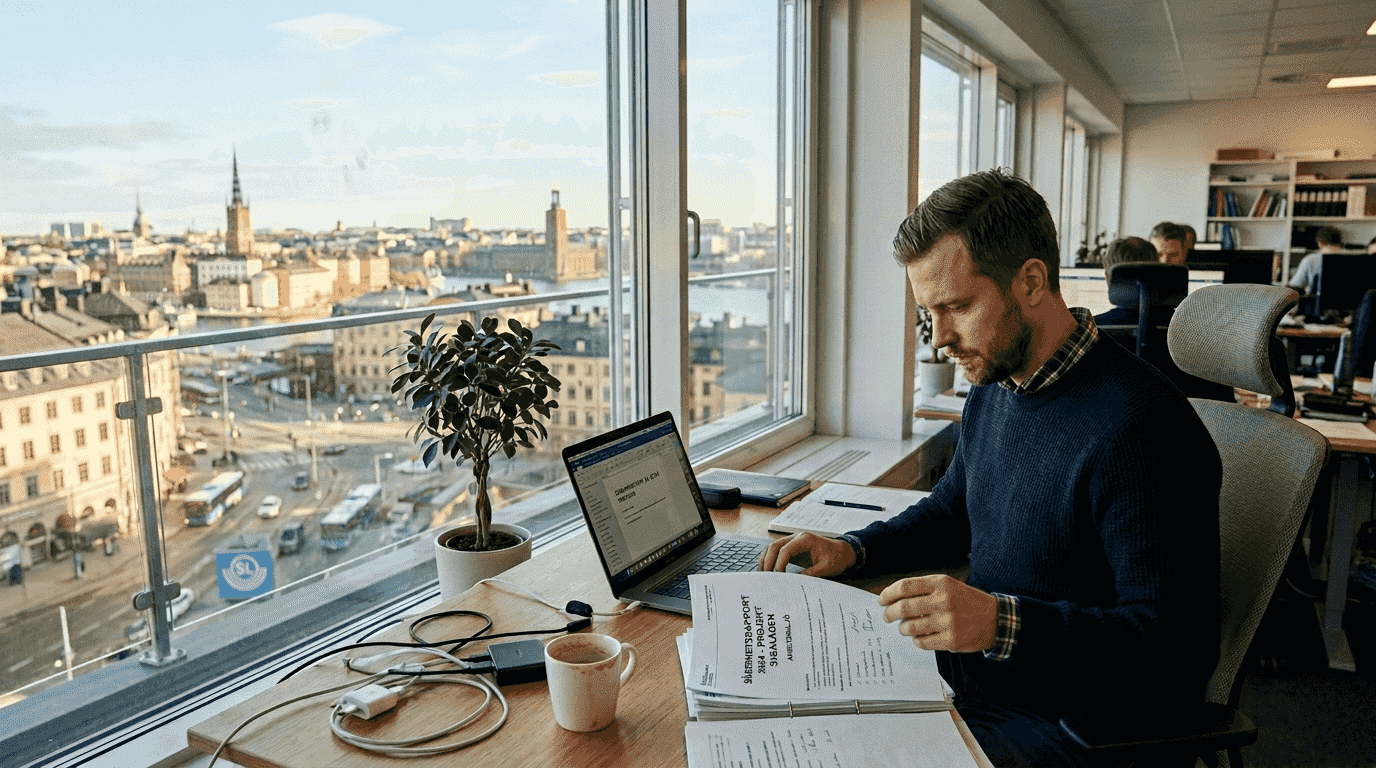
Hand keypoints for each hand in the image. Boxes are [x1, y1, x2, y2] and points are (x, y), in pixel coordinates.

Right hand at [759, 532, 855, 576]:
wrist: (843, 552)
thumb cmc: (837, 558)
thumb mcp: (826, 567)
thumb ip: (811, 574)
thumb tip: (794, 583)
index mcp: (805, 539)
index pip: (786, 549)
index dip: (779, 563)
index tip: (777, 576)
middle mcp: (796, 538)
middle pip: (774, 546)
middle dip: (768, 561)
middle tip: (767, 577)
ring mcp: (793, 542)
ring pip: (772, 548)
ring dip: (766, 560)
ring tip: (764, 576)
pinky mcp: (792, 548)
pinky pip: (776, 552)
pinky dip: (770, 560)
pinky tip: (768, 571)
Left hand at [878, 574, 997, 652]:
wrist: (995, 619)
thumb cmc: (966, 601)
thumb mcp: (948, 585)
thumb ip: (923, 589)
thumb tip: (893, 599)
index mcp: (941, 583)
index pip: (905, 586)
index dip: (888, 594)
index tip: (881, 600)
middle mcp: (943, 600)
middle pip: (903, 607)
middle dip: (889, 613)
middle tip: (887, 617)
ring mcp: (948, 621)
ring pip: (910, 627)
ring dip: (903, 628)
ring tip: (905, 628)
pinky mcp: (951, 640)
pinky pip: (922, 642)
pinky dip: (916, 640)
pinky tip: (920, 637)